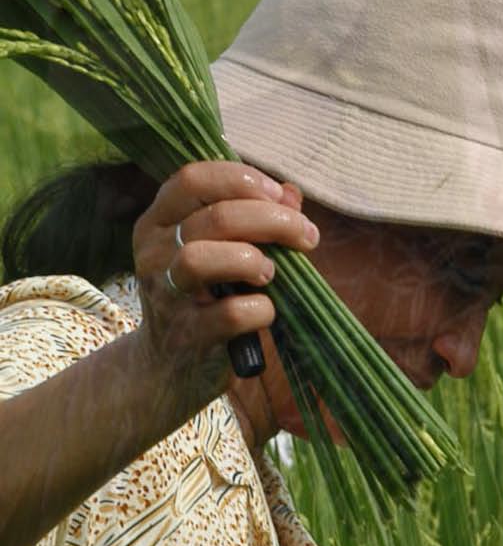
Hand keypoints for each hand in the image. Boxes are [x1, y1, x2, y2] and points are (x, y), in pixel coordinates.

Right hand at [130, 162, 319, 410]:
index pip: (192, 178)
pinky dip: (260, 308)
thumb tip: (292, 195)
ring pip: (201, 259)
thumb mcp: (219, 248)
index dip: (243, 180)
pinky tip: (267, 310)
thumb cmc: (205, 295)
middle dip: (274, 220)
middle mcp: (153, 253)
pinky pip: (229, 314)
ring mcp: (165, 295)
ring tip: (271, 273)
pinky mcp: (186, 336)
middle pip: (215, 217)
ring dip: (252, 260)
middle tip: (306, 236)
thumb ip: (254, 215)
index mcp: (158, 222)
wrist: (169, 366)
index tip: (281, 197)